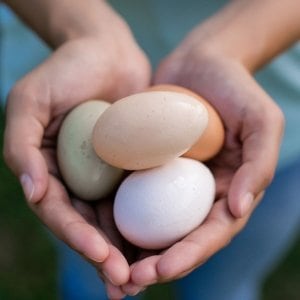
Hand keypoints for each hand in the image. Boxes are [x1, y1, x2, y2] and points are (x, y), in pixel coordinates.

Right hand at [3, 13, 149, 298]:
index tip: (103, 257)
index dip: (79, 239)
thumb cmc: (66, 69)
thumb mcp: (31, 101)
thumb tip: (33, 194)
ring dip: (129, 250)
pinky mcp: (131, 164)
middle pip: (89, 226)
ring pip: (116, 219)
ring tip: (146, 277)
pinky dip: (150, 220)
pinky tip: (164, 241)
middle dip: (106, 257)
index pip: (61, 214)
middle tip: (128, 284)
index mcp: (49, 170)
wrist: (105, 50)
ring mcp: (105, 173)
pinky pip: (140, 196)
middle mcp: (77, 177)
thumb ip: (22, 147)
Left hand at [121, 29, 283, 294]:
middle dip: (157, 263)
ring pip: (152, 222)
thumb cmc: (236, 89)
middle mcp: (198, 191)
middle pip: (178, 237)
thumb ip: (259, 165)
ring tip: (109, 267)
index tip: (161, 269)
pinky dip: (119, 212)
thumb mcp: (261, 122)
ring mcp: (171, 179)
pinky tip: (98, 226)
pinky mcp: (148, 163)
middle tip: (130, 280)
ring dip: (133, 248)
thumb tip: (239, 209)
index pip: (211, 233)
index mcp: (228, 190)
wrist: (201, 62)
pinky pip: (133, 191)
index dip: (189, 255)